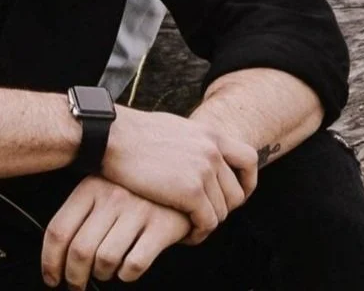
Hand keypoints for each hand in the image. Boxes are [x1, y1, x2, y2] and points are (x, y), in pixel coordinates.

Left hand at [42, 177, 190, 286]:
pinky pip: (135, 264)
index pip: (58, 230)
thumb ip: (81, 214)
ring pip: (105, 260)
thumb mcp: (104, 186)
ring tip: (106, 272)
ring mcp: (139, 210)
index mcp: (92, 187)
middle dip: (74, 278)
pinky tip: (128, 268)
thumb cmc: (136, 187)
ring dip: (102, 275)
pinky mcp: (162, 226)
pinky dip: (127, 274)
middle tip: (76, 285)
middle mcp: (113, 197)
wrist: (182, 173)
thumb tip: (57, 255)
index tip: (52, 277)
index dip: (50, 261)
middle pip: (80, 251)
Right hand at [101, 106, 256, 240]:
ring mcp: (204, 170)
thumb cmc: (133, 134)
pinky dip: (198, 233)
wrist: (114, 136)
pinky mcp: (190, 191)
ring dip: (207, 224)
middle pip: (237, 193)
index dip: (247, 182)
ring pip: (222, 211)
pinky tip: (184, 235)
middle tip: (202, 218)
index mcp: (210, 134)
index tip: (234, 196)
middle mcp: (213, 151)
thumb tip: (194, 154)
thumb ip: (192, 142)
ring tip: (190, 228)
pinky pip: (208, 222)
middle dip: (222, 209)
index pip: (249, 159)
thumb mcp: (174, 128)